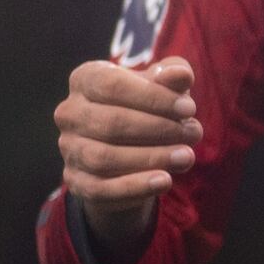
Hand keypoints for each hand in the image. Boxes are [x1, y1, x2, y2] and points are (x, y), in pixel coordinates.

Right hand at [58, 56, 199, 256]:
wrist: (129, 152)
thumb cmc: (147, 107)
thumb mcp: (162, 87)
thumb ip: (172, 76)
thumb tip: (181, 75)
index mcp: (84, 79)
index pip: (112, 85)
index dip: (153, 97)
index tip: (189, 108)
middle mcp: (69, 113)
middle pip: (111, 122)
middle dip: (158, 129)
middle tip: (194, 133)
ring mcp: (69, 149)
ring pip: (105, 157)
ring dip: (150, 158)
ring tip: (187, 157)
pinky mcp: (76, 181)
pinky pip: (101, 188)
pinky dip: (135, 186)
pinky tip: (165, 181)